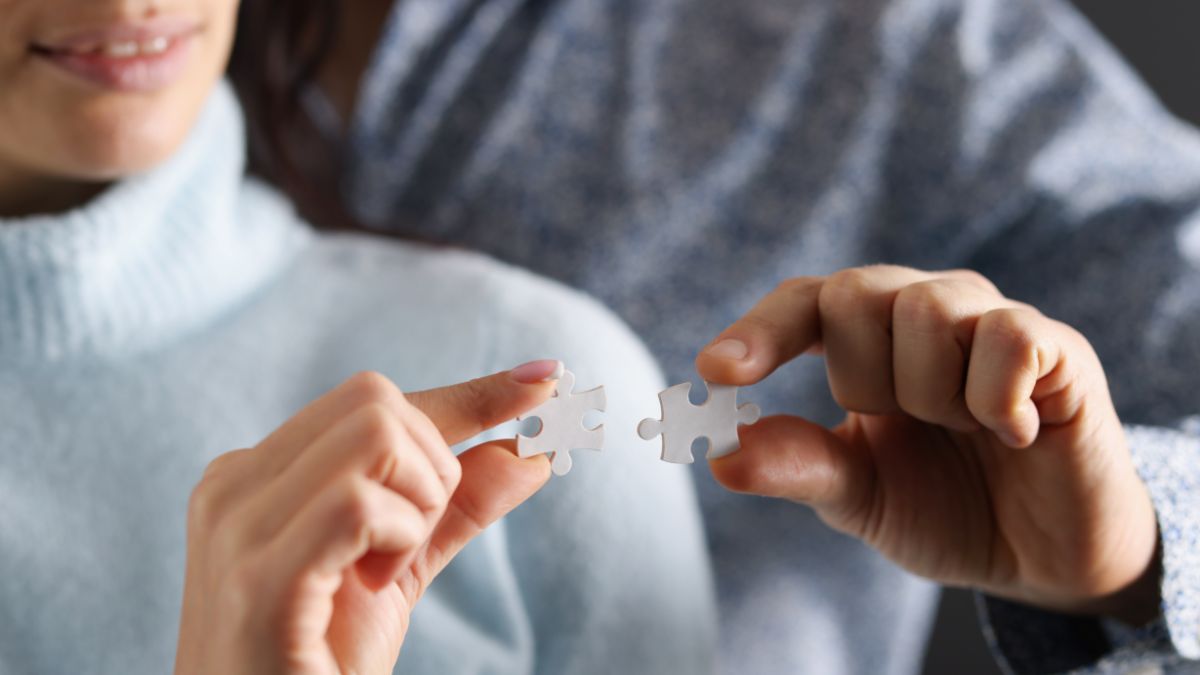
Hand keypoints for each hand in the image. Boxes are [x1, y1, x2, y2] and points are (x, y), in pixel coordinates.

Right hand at [174, 364, 560, 674]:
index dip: (469, 394)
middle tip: (412, 542)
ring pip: (376, 436)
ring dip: (419, 504)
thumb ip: (456, 505)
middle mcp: (233, 484)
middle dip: (434, 466)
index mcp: (255, 474)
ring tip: (386, 569)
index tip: (545, 381)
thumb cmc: (322, 662)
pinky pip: (360, 504)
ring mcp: (236, 528)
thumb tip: (532, 447)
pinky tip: (374, 583)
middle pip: (377, 401)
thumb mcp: (400, 570)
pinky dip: (399, 538)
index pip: (374, 401)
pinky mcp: (258, 578)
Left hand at [697, 266, 1159, 622]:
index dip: (758, 332)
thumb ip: (797, 466)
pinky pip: (1006, 336)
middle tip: (910, 424)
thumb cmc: (943, 507)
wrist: (1042, 557)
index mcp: (863, 337)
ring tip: (966, 430)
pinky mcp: (1056, 345)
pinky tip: (1012, 432)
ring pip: (926, 311)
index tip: (716, 372)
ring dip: (933, 396)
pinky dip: (994, 399)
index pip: (800, 303)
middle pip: (853, 293)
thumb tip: (719, 457)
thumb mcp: (858, 494)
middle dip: (864, 380)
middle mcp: (922, 307)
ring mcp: (988, 319)